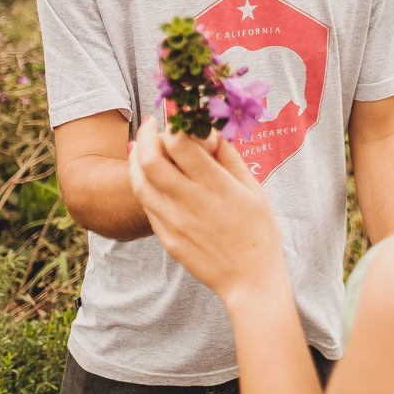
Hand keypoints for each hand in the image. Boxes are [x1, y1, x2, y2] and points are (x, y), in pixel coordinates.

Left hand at [128, 117, 287, 308]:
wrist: (249, 279)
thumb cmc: (258, 232)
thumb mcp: (253, 189)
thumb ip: (229, 158)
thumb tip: (211, 132)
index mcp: (216, 185)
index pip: (180, 144)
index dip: (173, 124)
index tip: (175, 114)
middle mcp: (190, 201)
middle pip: (150, 160)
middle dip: (145, 135)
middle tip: (150, 124)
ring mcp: (174, 221)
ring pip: (139, 182)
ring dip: (135, 158)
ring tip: (141, 147)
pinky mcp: (167, 237)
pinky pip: (146, 204)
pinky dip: (142, 183)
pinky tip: (148, 175)